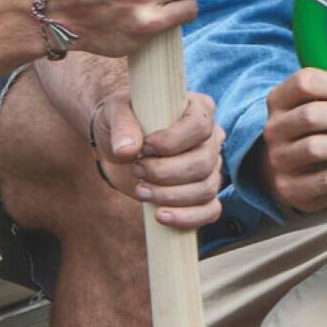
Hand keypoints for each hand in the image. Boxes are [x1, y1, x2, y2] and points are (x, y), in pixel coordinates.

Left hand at [91, 90, 225, 229]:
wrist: (120, 143)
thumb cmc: (122, 120)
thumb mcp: (115, 112)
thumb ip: (122, 125)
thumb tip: (127, 150)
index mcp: (198, 108)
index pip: (199, 126)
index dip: (172, 141)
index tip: (143, 148)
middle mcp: (210, 138)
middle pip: (203, 162)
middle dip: (165, 173)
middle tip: (137, 170)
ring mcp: (210, 167)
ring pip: (206, 188)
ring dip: (170, 196)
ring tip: (141, 190)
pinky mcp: (202, 192)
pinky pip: (210, 210)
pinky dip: (188, 217)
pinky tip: (160, 217)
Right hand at [256, 56, 326, 213]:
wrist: (294, 172)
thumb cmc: (319, 127)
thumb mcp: (326, 99)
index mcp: (279, 99)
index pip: (304, 81)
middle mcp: (274, 128)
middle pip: (310, 115)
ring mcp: (279, 160)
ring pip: (315, 148)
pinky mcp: (292, 188)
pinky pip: (325, 180)